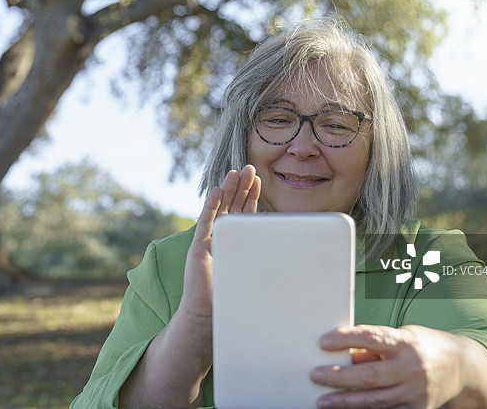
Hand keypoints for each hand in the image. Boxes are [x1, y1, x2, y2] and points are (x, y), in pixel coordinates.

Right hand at [179, 165, 260, 320]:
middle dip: (241, 187)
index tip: (258, 181)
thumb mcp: (253, 278)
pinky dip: (212, 205)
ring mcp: (208, 242)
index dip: (250, 198)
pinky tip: (219, 190)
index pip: (243, 216)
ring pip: (220, 210)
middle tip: (250, 168)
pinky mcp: (198, 247)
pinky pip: (206, 222)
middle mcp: (220, 241)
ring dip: (229, 190)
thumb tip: (289, 256)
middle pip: (232, 207)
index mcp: (234, 245)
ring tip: (236, 171)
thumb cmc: (230, 304)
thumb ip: (263, 264)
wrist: (207, 319)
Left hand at [310, 324, 486, 408]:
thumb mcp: (402, 336)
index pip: (371, 338)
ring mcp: (416, 391)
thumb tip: (348, 355)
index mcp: (406, 342)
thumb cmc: (424, 345)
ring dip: (345, 401)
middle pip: (370, 374)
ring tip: (323, 400)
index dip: (345, 339)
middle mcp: (411, 367)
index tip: (323, 342)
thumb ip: (376, 347)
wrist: (463, 367)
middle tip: (315, 375)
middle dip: (339, 376)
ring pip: (375, 399)